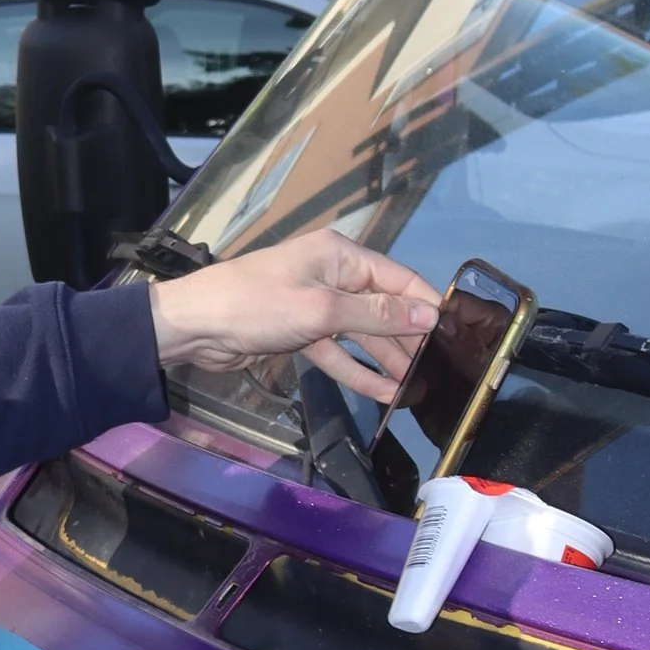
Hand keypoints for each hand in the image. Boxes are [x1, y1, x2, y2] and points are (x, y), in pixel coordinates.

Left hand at [147, 229, 437, 402]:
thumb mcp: (322, 310)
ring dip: (388, 360)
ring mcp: (316, 305)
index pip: (397, 279)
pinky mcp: (300, 332)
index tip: (455, 335)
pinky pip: (339, 352)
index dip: (426, 306)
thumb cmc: (257, 305)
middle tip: (439, 370)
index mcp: (340, 256)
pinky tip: (385, 394)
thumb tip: (429, 315)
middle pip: (382, 308)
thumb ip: (376, 315)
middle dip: (409, 338)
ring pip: (363, 334)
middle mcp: (332, 275)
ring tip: (418, 390)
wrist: (194, 326)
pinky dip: (358, 371)